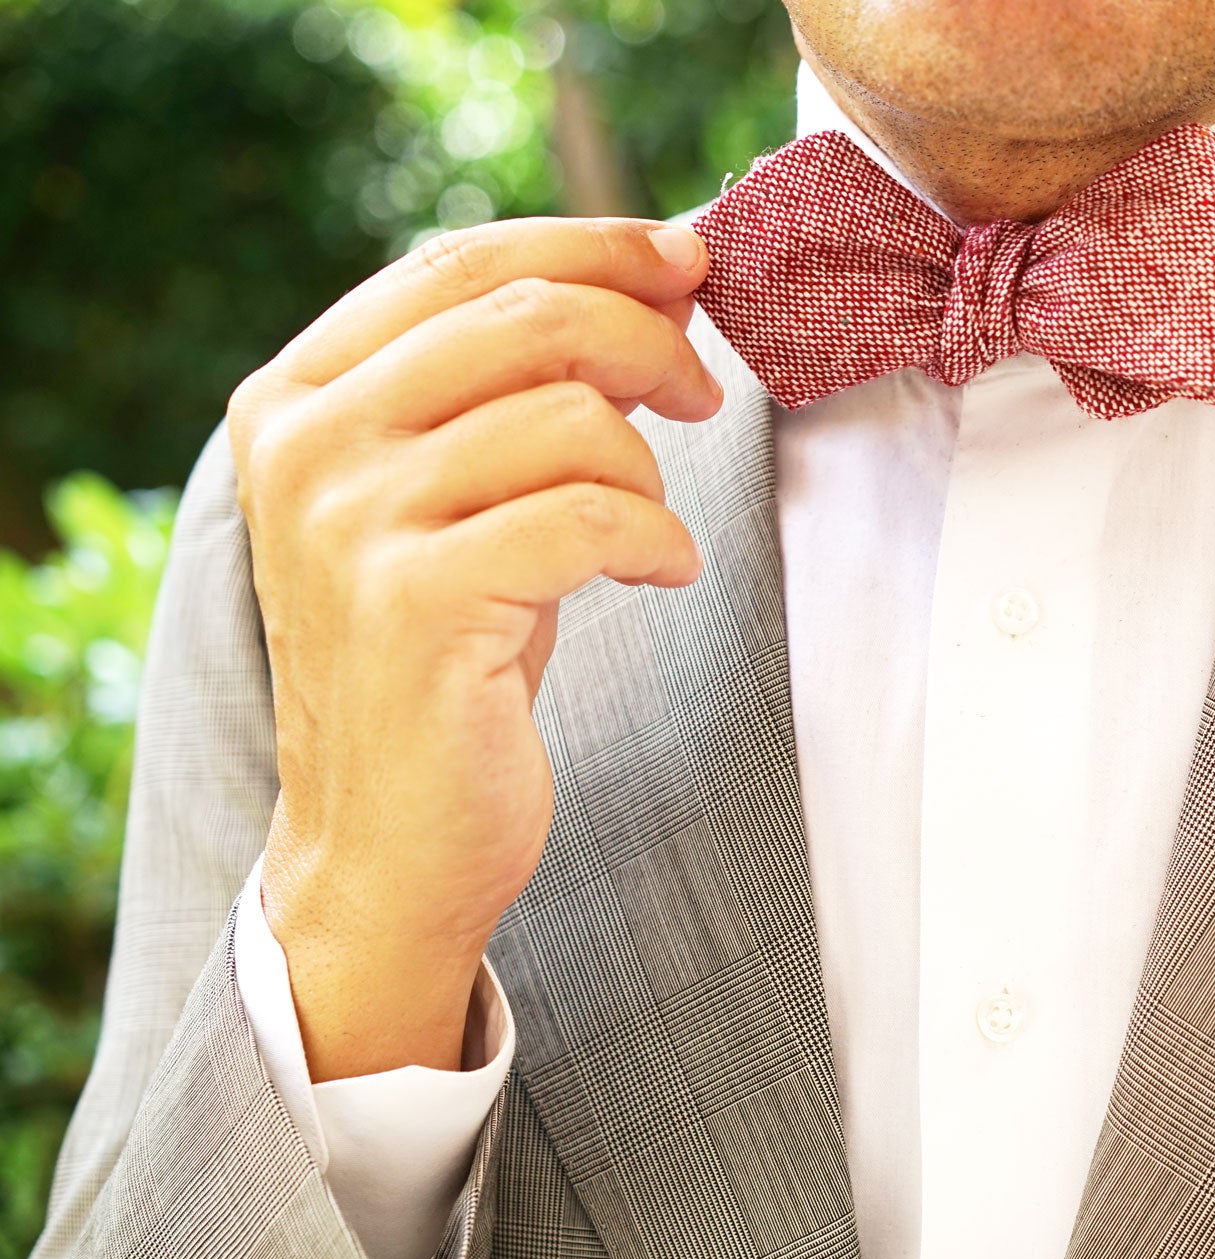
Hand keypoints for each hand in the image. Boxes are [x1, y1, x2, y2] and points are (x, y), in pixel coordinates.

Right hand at [226, 217, 715, 1080]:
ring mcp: (350, 525)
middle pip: (521, 314)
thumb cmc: (443, 659)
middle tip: (703, 391)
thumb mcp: (458, 500)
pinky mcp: (417, 604)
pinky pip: (592, 515)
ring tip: (652, 522)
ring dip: (650, 463)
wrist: (384, 844)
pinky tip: (661, 572)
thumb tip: (654, 280)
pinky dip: (657, 538)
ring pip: (566, 414)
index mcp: (297, 398)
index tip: (685, 259)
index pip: (455, 263)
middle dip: (646, 336)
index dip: (588, 244)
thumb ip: (513, 389)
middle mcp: (306, 446)